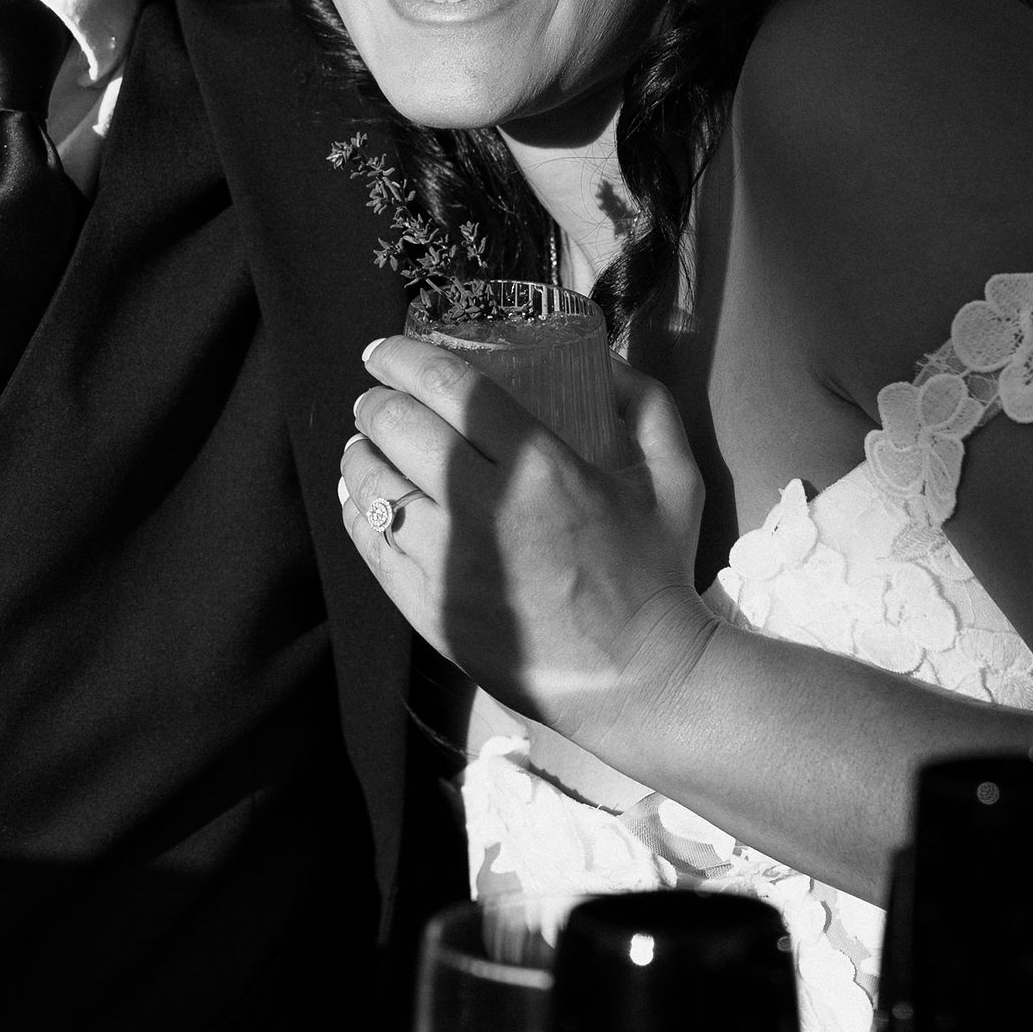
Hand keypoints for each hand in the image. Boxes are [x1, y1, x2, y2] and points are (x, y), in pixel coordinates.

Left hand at [338, 339, 712, 764]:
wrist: (636, 680)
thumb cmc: (655, 575)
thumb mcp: (676, 480)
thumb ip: (647, 407)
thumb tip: (607, 362)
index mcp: (541, 467)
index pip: (448, 388)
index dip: (404, 358)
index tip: (385, 351)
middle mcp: (484, 509)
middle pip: (398, 428)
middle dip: (375, 401)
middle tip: (375, 397)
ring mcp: (447, 563)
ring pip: (372, 485)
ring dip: (360, 452)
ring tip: (365, 445)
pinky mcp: (427, 607)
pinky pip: (369, 543)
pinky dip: (357, 509)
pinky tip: (363, 497)